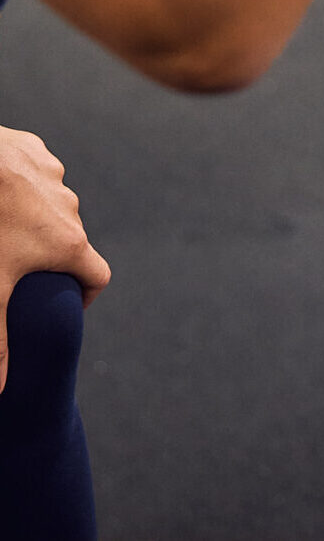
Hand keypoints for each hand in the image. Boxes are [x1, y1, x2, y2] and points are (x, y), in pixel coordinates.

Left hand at [0, 125, 110, 394]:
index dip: (84, 295)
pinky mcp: (32, 150)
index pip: (97, 277)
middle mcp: (70, 209)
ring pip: (49, 206)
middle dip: (46, 258)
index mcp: (68, 244)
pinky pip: (32, 173)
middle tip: (12, 271)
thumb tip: (1, 391)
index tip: (66, 305)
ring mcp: (54, 177)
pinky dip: (16, 185)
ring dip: (31, 219)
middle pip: (68, 241)